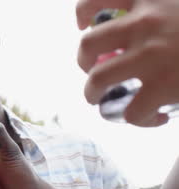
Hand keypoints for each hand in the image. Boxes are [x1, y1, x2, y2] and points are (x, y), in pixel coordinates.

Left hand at [77, 0, 178, 125]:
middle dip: (83, 63)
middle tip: (92, 70)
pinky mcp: (163, 86)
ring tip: (101, 101)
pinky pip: (131, 111)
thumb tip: (133, 28)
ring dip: (93, 95)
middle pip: (87, 45)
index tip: (83, 24)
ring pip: (97, 81)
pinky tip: (153, 117)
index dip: (83, 14)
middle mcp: (144, 24)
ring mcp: (151, 55)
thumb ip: (159, 12)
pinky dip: (137, 119)